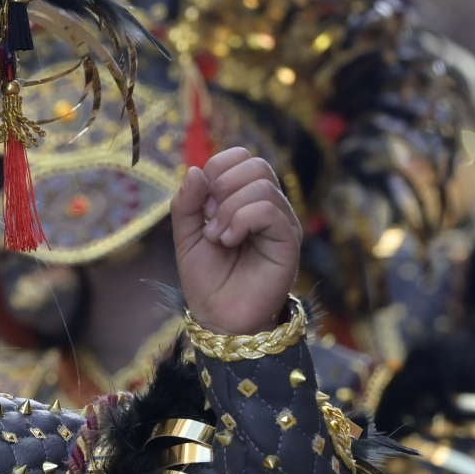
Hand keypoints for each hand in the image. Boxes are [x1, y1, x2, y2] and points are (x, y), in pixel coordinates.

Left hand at [171, 148, 300, 334]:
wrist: (218, 316)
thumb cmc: (206, 277)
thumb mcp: (186, 234)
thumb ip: (187, 202)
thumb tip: (197, 169)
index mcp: (245, 199)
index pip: (241, 157)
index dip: (217, 169)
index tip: (202, 203)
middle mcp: (268, 207)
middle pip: (256, 164)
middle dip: (222, 185)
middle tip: (209, 218)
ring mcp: (281, 223)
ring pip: (261, 186)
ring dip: (228, 209)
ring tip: (218, 237)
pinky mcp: (288, 241)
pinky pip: (269, 210)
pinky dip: (240, 220)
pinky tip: (228, 241)